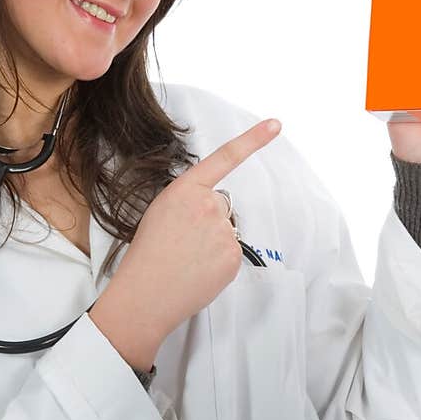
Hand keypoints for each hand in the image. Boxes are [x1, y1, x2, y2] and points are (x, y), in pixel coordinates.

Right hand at [90, 118, 281, 363]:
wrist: (145, 294)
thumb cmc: (146, 255)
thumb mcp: (159, 212)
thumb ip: (188, 201)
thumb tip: (213, 210)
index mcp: (185, 190)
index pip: (224, 158)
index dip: (253, 140)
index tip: (275, 125)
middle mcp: (209, 206)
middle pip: (220, 206)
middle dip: (207, 221)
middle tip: (182, 243)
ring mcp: (224, 231)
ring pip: (225, 231)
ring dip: (212, 243)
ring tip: (187, 260)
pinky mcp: (234, 256)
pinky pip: (231, 253)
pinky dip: (218, 262)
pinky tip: (198, 271)